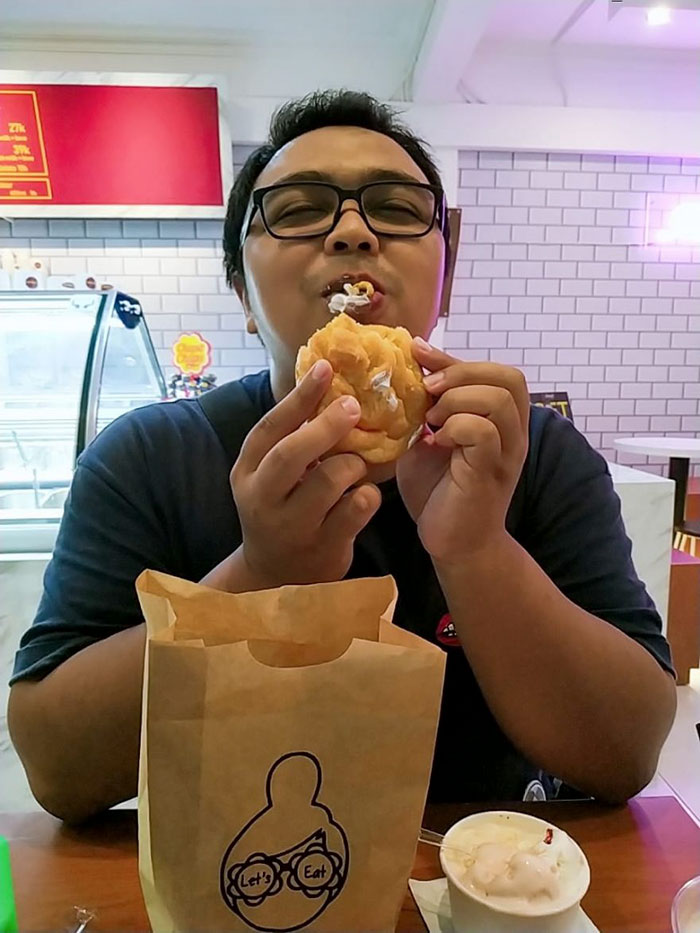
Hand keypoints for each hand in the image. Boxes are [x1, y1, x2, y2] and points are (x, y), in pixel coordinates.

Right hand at [231, 360, 380, 586]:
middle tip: (353, 406)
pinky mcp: (323, 548)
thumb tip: (328, 380)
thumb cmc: (280, 509)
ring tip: (358, 462)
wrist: (275, 576)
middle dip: (325, 426)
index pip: (270, 427)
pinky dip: (368, 495)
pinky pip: (356, 510)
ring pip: (330, 480)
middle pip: (291, 454)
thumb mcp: (270, 475)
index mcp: (247, 471)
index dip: (299, 395)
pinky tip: (366, 494)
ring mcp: (292, 526)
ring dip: (353, 463)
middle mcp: (263, 498)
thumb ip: (291, 438)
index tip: (326, 366)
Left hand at [396, 340, 528, 564]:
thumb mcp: (428, 438)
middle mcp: (513, 433)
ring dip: (456, 400)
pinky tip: (435, 442)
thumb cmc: (438, 492)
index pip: (497, 371)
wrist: (452, 544)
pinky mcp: (491, 472)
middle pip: (508, 377)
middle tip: (427, 391)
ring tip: (431, 420)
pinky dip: (455, 427)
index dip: (455, 358)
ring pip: (498, 400)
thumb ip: (427, 406)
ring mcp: (506, 453)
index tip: (417, 355)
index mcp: (502, 420)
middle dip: (461, 373)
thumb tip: (408, 365)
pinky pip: (483, 432)